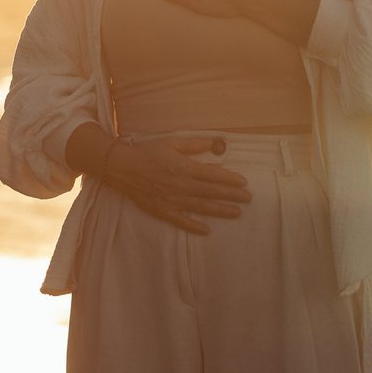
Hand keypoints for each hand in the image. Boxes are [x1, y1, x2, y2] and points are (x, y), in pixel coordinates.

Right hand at [104, 136, 250, 233]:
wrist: (123, 167)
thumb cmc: (148, 152)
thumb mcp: (172, 142)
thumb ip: (195, 144)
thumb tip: (216, 144)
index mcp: (184, 168)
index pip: (213, 175)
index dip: (230, 179)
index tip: (244, 182)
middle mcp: (181, 186)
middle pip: (211, 192)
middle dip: (231, 195)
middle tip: (248, 199)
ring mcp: (172, 200)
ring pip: (201, 207)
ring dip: (220, 210)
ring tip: (236, 213)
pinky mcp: (162, 211)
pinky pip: (181, 221)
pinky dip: (194, 226)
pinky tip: (207, 230)